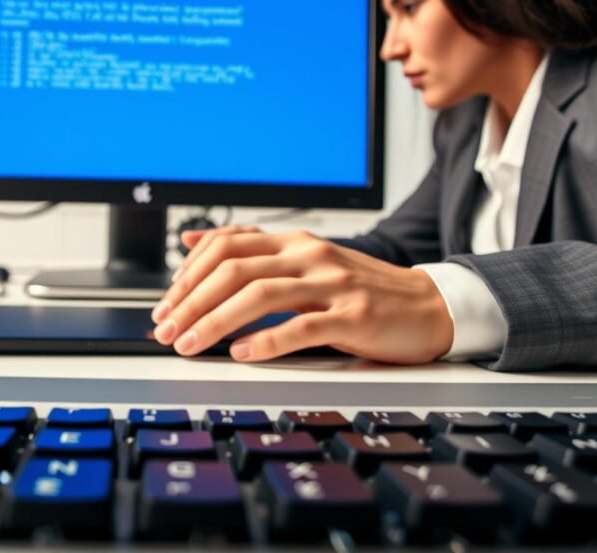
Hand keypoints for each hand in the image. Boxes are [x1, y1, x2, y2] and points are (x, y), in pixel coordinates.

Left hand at [151, 226, 453, 363]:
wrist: (429, 306)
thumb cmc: (362, 291)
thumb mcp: (306, 263)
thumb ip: (255, 252)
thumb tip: (192, 242)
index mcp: (296, 242)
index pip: (227, 245)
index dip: (189, 274)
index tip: (167, 304)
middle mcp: (310, 255)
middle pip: (234, 269)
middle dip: (191, 301)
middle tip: (166, 329)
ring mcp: (333, 284)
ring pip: (259, 295)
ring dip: (215, 322)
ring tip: (190, 344)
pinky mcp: (353, 316)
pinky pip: (301, 327)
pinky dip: (266, 341)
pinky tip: (242, 354)